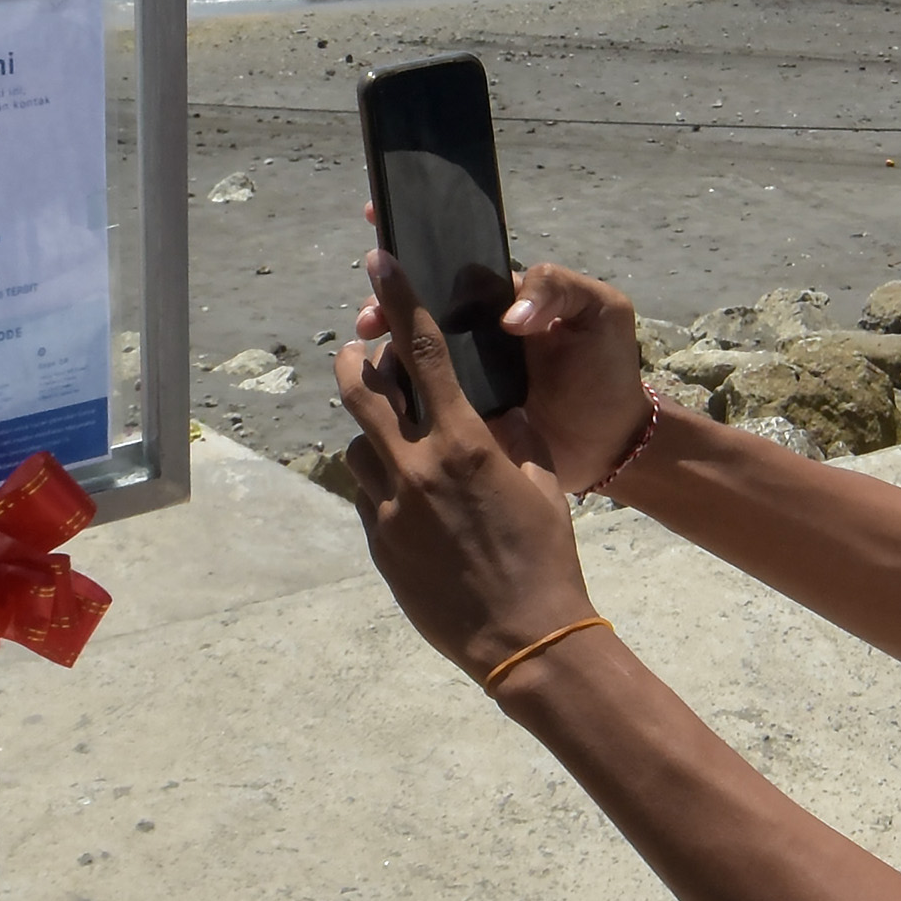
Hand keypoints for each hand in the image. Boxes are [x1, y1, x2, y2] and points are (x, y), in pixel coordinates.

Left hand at [334, 251, 601, 678]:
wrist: (524, 638)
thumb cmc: (546, 554)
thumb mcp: (541, 477)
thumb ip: (510, 431)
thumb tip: (488, 404)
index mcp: (462, 443)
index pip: (421, 352)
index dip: (397, 300)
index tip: (379, 262)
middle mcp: (415, 469)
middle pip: (361, 391)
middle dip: (355, 360)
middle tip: (359, 349)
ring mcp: (389, 510)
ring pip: (359, 447)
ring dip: (375, 435)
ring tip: (404, 445)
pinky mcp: (378, 545)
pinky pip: (368, 496)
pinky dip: (383, 484)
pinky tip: (415, 502)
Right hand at [351, 258, 649, 487]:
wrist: (612, 441)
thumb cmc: (607, 367)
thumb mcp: (600, 312)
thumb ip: (560, 290)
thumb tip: (510, 317)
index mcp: (501, 300)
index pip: (452, 264)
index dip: (415, 239)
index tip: (376, 217)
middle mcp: (474, 332)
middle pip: (417, 308)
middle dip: (385, 302)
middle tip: (370, 318)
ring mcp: (463, 375)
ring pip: (409, 351)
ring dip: (384, 345)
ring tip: (372, 348)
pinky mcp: (460, 416)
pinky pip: (419, 399)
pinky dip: (395, 392)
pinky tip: (379, 388)